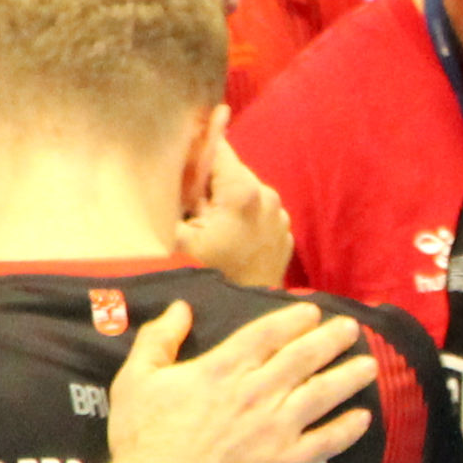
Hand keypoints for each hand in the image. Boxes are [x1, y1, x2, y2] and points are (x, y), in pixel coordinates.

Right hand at [102, 300, 376, 462]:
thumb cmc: (142, 438)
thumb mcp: (137, 379)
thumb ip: (159, 339)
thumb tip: (181, 307)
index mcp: (224, 369)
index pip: (268, 334)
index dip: (294, 320)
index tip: (313, 312)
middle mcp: (258, 391)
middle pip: (304, 357)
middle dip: (331, 339)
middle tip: (352, 329)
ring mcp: (277, 427)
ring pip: (323, 393)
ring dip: (349, 377)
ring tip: (370, 366)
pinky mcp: (287, 462)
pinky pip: (326, 441)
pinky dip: (348, 429)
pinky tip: (364, 419)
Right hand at [179, 138, 293, 288]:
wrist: (243, 317)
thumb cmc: (204, 274)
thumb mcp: (177, 234)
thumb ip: (178, 192)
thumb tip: (178, 159)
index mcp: (243, 191)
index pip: (218, 147)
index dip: (197, 145)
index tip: (181, 148)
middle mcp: (270, 197)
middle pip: (232, 171)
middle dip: (209, 181)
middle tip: (188, 205)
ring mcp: (281, 217)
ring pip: (245, 192)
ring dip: (225, 201)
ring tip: (207, 227)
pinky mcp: (285, 234)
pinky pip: (259, 214)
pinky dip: (242, 218)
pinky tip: (227, 240)